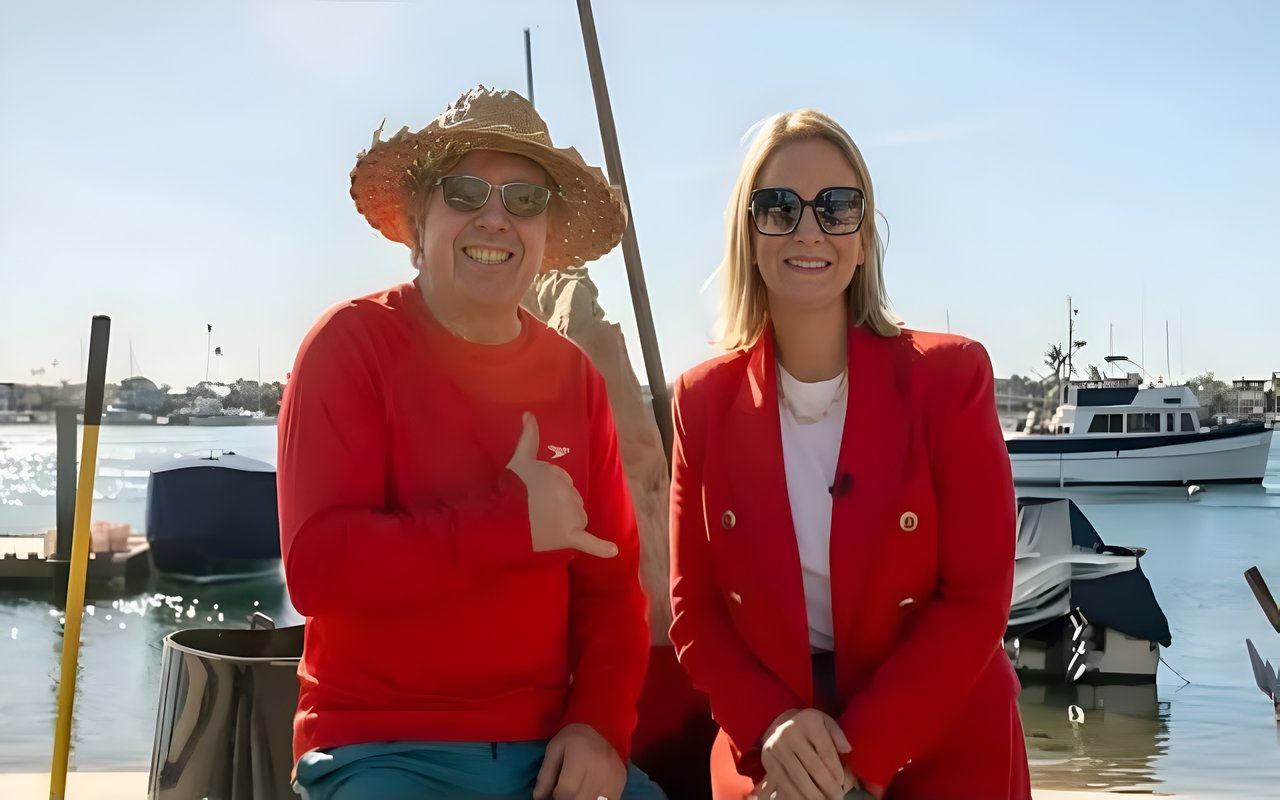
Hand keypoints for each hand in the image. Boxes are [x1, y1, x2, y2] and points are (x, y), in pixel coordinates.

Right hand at [506, 412, 616, 558]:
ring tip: (544, 526)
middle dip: (558, 506)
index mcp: (559, 476)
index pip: (564, 484)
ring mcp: (570, 515)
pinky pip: (589, 541)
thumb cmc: (510, 489)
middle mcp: (568, 493)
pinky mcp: (569, 535)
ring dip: (568, 522)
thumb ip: (529, 437)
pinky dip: (601, 548)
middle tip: (534, 512)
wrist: (500, 517)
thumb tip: (529, 413)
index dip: (548, 491)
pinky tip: (613, 551)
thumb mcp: (519, 459)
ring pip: (578, 518)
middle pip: (572, 501)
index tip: (532, 497)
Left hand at [532, 723, 625, 799]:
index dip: (556, 797)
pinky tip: (588, 793)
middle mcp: (599, 769)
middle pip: (579, 799)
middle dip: (568, 799)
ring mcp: (612, 777)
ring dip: (581, 799)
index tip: (553, 794)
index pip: (566, 791)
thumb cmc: (575, 737)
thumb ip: (546, 774)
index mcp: (580, 757)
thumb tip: (538, 798)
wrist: (603, 726)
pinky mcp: (620, 783)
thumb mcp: (554, 749)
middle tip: (564, 793)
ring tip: (575, 792)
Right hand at [758, 708, 851, 799]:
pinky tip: (807, 799)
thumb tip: (847, 749)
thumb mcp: (825, 723)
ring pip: (799, 778)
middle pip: (814, 768)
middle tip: (837, 797)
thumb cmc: (809, 728)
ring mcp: (777, 747)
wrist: (779, 725)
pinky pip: (785, 783)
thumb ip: (837, 735)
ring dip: (814, 795)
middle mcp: (790, 733)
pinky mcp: (768, 761)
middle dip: (828, 787)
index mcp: (808, 722)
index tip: (842, 784)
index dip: (837, 772)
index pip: (827, 753)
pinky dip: (797, 795)